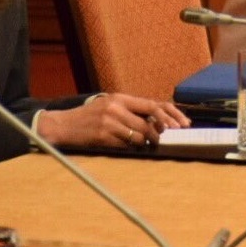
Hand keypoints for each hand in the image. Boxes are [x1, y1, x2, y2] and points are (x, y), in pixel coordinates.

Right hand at [36, 92, 189, 149]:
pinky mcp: (103, 136)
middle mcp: (116, 108)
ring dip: (145, 143)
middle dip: (161, 133)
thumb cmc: (90, 116)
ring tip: (144, 143)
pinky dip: (130, 148)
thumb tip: (159, 121)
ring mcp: (109, 122)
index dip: (170, 115)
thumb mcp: (110, 106)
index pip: (153, 105)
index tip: (181, 124)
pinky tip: (126, 146)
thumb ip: (131, 110)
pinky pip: (125, 145)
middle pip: (148, 123)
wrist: (63, 125)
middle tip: (167, 139)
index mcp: (120, 98)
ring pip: (139, 136)